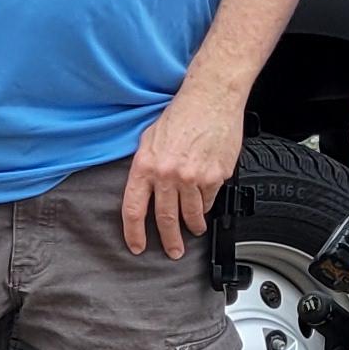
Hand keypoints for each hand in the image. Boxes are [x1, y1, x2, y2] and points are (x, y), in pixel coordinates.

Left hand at [124, 72, 246, 258]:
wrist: (211, 98)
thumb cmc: (180, 114)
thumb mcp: (149, 139)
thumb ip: (145, 168)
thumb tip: (144, 190)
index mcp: (145, 166)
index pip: (133, 209)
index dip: (134, 233)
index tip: (138, 246)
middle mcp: (168, 175)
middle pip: (165, 219)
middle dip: (169, 241)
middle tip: (173, 251)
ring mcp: (193, 177)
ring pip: (191, 214)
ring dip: (193, 226)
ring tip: (193, 230)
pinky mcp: (215, 176)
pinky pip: (210, 201)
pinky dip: (207, 205)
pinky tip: (206, 203)